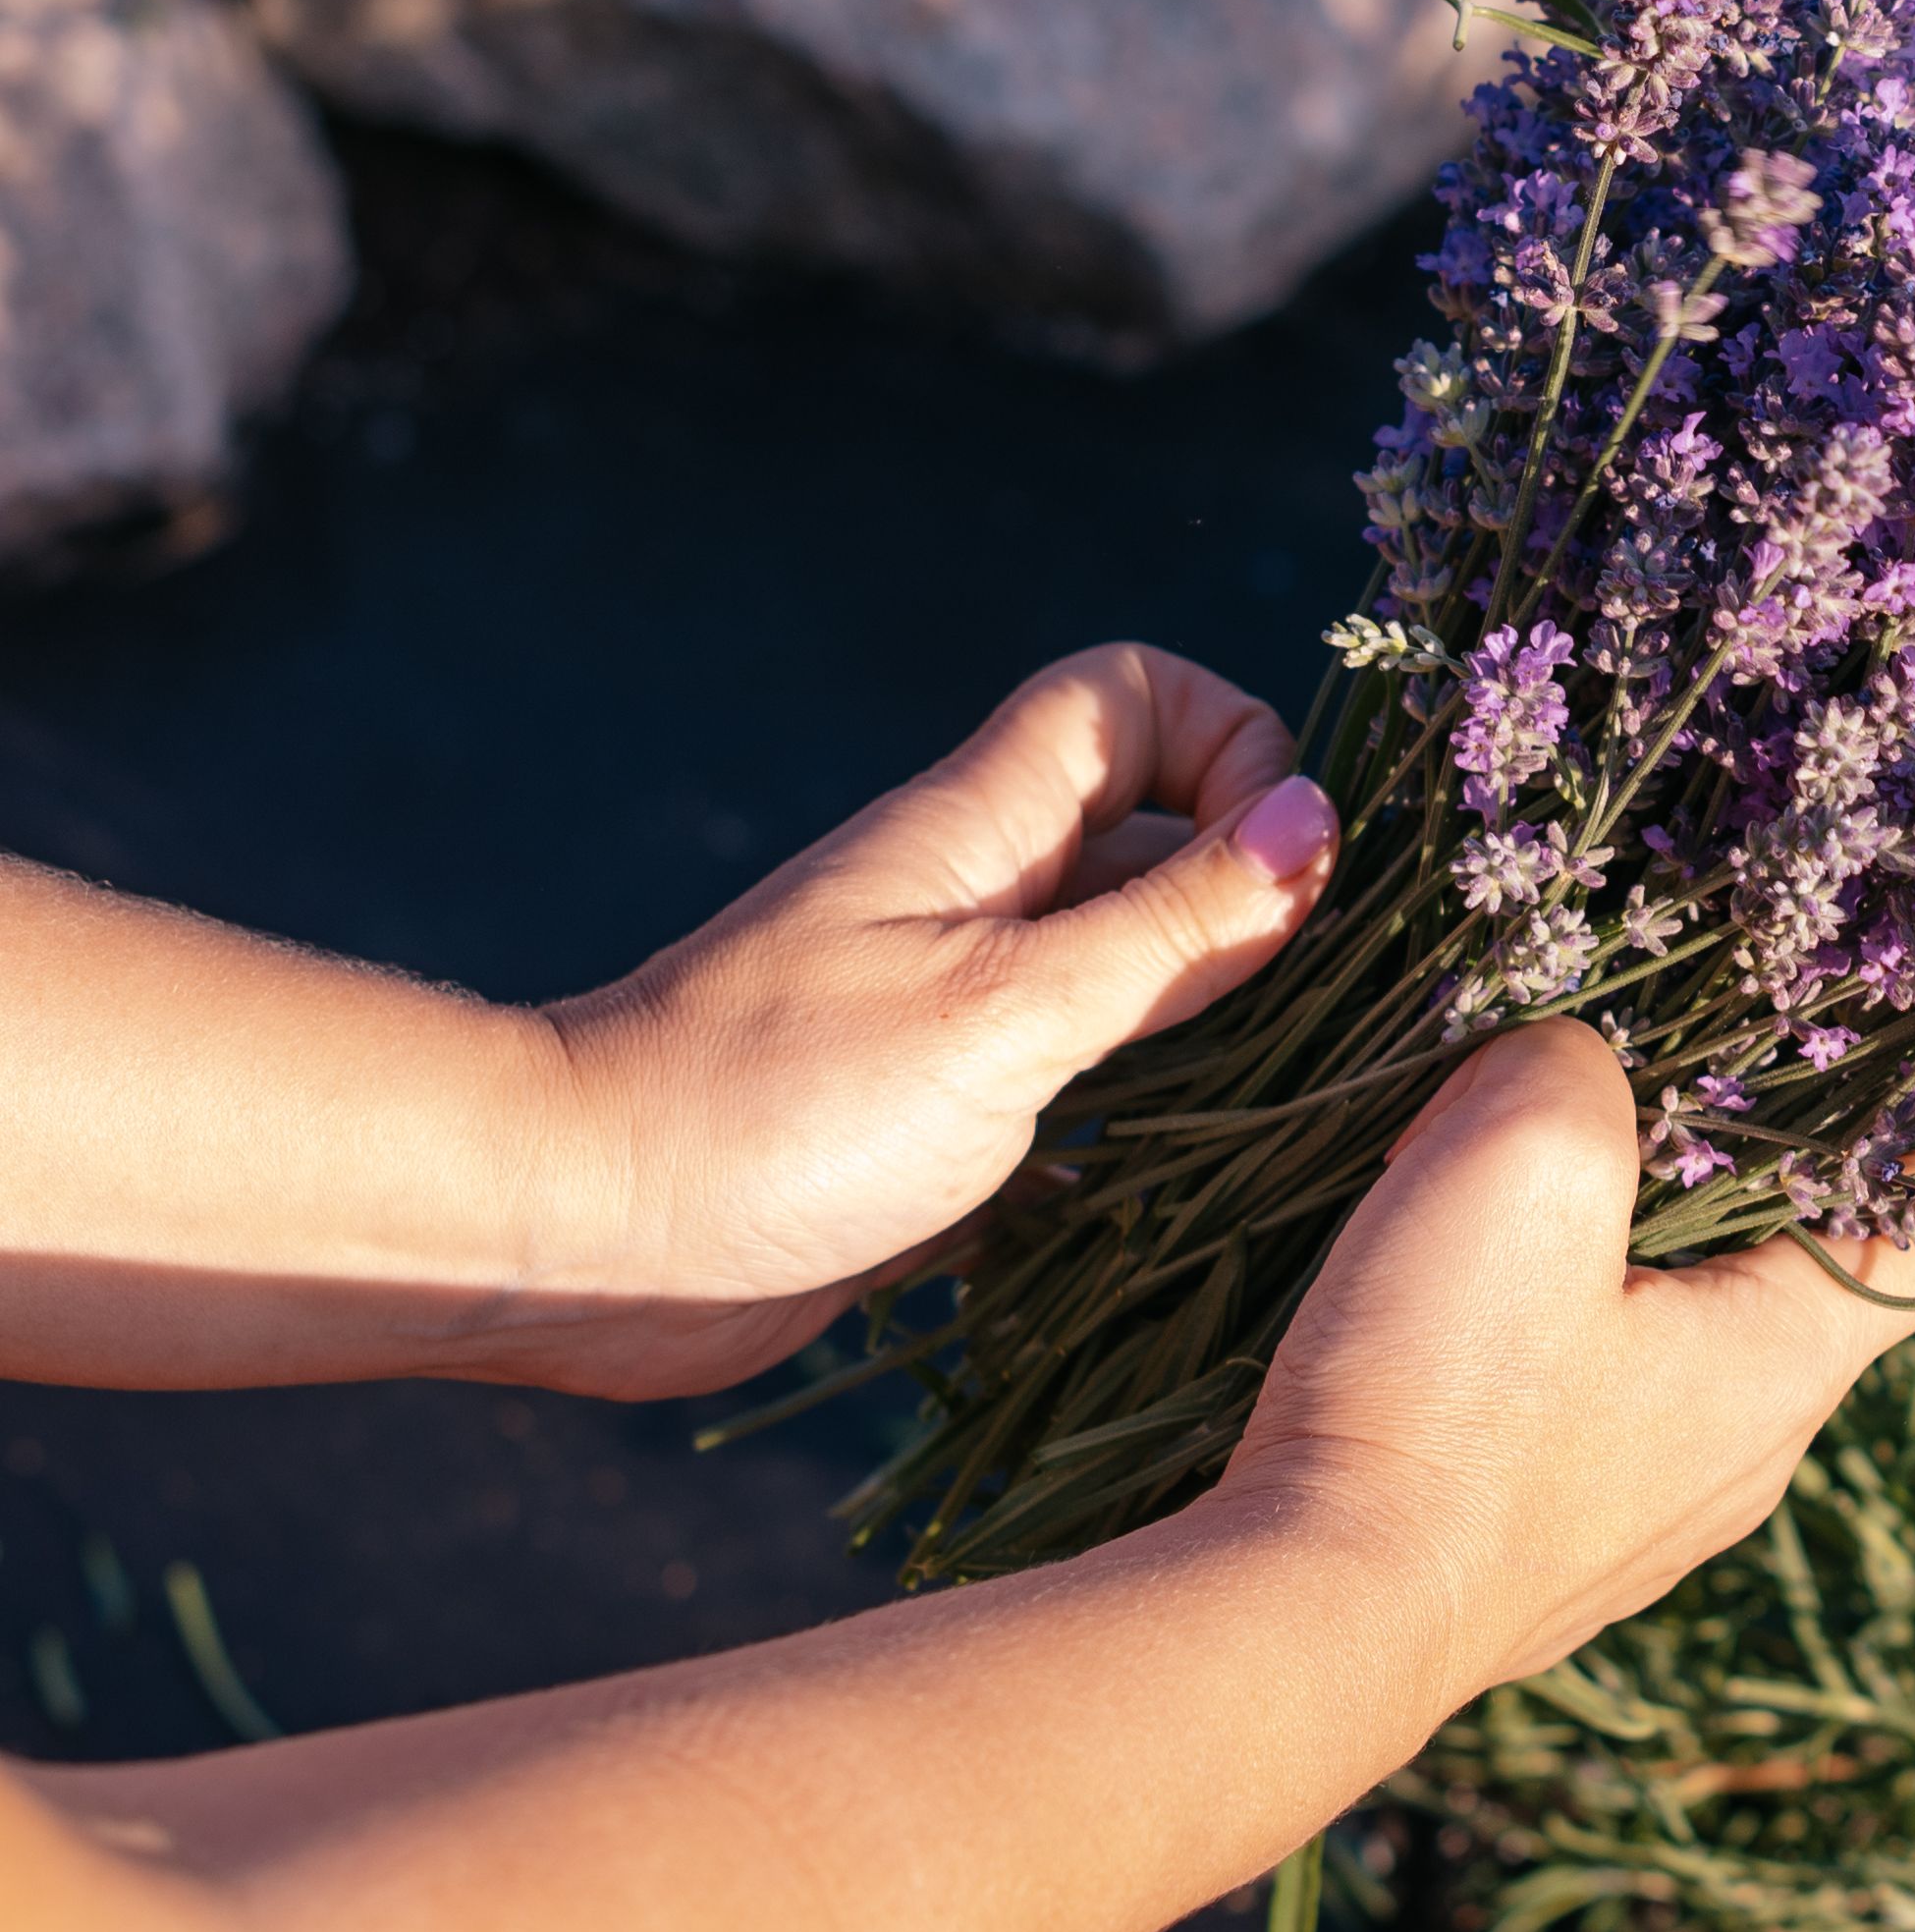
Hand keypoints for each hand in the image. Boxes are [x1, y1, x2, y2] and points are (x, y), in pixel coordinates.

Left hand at [517, 646, 1341, 1398]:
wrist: (574, 1235)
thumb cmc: (778, 1105)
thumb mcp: (1007, 1009)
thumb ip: (1170, 924)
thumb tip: (1315, 822)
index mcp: (984, 829)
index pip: (1134, 696)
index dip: (1233, 744)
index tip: (1286, 863)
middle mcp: (978, 894)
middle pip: (1157, 828)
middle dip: (1256, 890)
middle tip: (1323, 999)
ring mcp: (953, 999)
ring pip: (1126, 957)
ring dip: (1210, 1011)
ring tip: (1268, 1095)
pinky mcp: (934, 1104)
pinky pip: (1075, 1069)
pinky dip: (1142, 1107)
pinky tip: (1171, 1179)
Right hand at [1209, 1025, 1914, 1704]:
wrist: (1298, 1617)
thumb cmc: (1443, 1399)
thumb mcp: (1528, 1156)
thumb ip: (1577, 1066)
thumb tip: (1558, 1065)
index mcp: (1791, 1364)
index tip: (1900, 1032)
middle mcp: (1744, 1451)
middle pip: (1801, 1266)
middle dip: (1755, 1154)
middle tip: (1683, 1050)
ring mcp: (1641, 1508)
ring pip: (1679, 1327)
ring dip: (1631, 1234)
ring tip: (1547, 1144)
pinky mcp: (1540, 1530)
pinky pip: (1585, 1391)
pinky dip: (1552, 1312)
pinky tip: (1461, 1267)